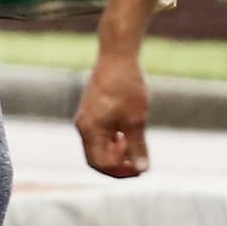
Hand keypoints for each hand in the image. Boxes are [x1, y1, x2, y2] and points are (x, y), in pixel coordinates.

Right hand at [74, 50, 149, 177]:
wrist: (118, 56)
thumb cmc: (127, 86)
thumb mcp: (136, 119)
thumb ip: (138, 146)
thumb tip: (143, 169)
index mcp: (90, 130)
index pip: (100, 163)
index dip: (121, 169)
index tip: (139, 164)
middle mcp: (83, 126)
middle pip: (96, 159)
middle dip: (117, 166)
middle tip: (138, 166)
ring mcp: (86, 118)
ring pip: (98, 147)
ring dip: (115, 154)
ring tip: (135, 150)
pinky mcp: (92, 111)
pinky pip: (99, 135)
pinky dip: (112, 142)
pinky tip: (128, 136)